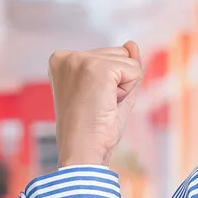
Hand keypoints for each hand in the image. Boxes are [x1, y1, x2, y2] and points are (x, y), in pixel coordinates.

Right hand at [49, 42, 142, 168]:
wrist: (83, 153)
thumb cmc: (93, 130)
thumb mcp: (110, 91)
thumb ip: (122, 66)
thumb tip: (132, 44)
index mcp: (62, 61)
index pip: (108, 56)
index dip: (110, 83)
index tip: (91, 102)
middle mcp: (67, 57)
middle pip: (119, 54)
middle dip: (118, 83)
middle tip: (98, 106)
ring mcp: (80, 61)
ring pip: (129, 61)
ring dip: (123, 88)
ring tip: (101, 105)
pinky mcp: (96, 69)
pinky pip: (135, 71)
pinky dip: (128, 92)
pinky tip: (107, 104)